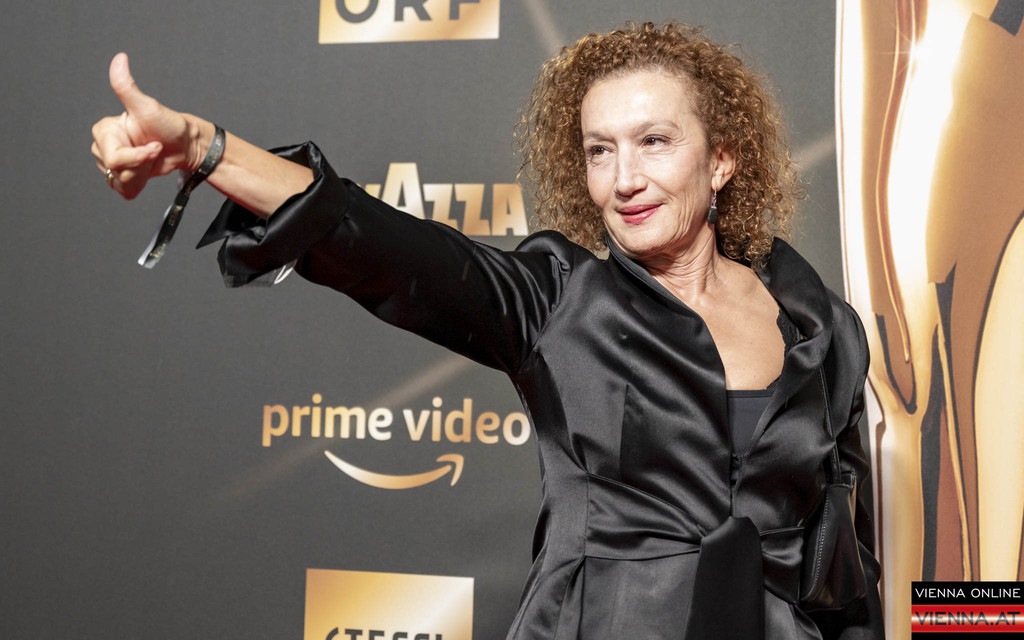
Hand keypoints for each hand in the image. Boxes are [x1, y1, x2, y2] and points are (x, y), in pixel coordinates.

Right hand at [91, 53, 204, 198]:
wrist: (185, 144)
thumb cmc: (168, 124)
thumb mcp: (147, 107)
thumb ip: (127, 86)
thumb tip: (120, 58)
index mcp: (103, 131)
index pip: (113, 157)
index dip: (137, 157)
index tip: (155, 146)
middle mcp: (102, 147)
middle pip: (116, 171)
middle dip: (141, 165)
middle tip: (156, 151)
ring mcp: (111, 164)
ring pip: (120, 182)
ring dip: (142, 175)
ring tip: (152, 159)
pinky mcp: (122, 177)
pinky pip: (124, 191)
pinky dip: (139, 185)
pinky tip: (148, 171)